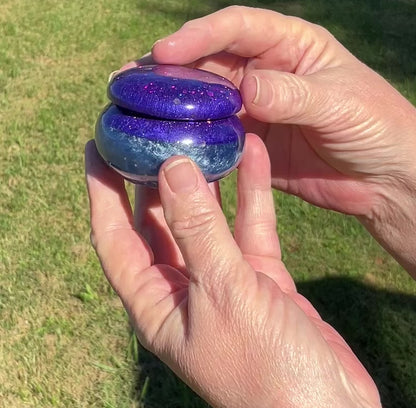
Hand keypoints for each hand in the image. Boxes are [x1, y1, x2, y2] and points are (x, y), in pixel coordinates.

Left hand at [86, 136, 384, 407]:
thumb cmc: (264, 368)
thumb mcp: (223, 293)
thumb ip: (197, 229)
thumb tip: (172, 167)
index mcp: (156, 302)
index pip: (114, 236)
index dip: (101, 191)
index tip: (96, 147)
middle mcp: (183, 288)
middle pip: (158, 221)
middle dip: (152, 177)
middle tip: (150, 131)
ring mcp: (223, 279)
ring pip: (206, 218)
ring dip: (205, 179)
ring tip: (199, 133)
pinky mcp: (258, 275)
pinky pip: (250, 224)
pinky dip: (251, 192)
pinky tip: (251, 153)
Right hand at [148, 6, 415, 275]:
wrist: (382, 178)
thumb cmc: (376, 128)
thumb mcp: (341, 104)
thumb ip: (293, 94)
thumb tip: (247, 88)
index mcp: (290, 47)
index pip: (237, 29)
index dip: (199, 36)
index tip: (164, 51)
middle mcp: (266, 74)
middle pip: (211, 65)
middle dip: (171, 71)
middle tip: (130, 81)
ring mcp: (256, 111)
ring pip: (207, 103)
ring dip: (174, 108)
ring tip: (136, 112)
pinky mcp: (251, 145)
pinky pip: (217, 139)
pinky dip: (194, 142)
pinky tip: (169, 146)